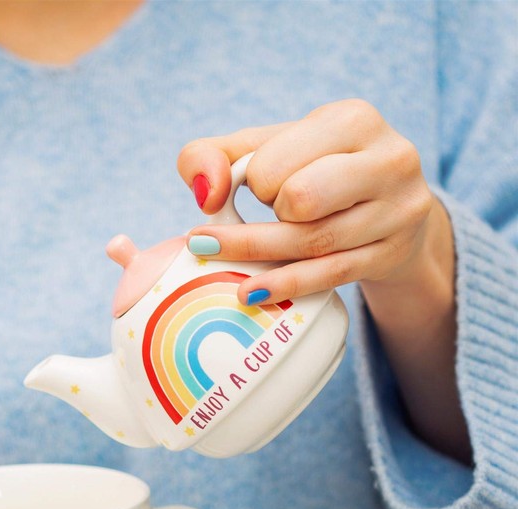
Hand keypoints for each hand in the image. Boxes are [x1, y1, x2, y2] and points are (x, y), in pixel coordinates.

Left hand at [177, 99, 468, 462]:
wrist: (391, 210)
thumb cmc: (318, 171)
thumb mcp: (271, 148)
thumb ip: (216, 155)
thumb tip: (205, 194)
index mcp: (354, 120)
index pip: (275, 163)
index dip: (255, 181)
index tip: (263, 187)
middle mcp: (388, 159)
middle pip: (301, 199)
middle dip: (267, 213)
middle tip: (266, 215)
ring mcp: (398, 210)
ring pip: (312, 242)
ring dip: (258, 254)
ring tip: (215, 258)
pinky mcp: (391, 253)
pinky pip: (329, 274)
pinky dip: (284, 284)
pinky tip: (249, 292)